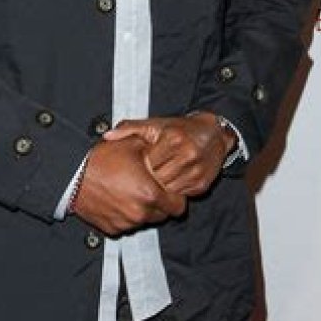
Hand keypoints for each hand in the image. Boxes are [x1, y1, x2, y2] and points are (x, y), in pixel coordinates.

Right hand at [73, 135, 186, 235]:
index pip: (179, 206)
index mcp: (150, 194)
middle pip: (163, 215)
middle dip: (160, 203)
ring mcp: (126, 223)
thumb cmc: (98, 161)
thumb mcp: (131, 145)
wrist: (71, 177)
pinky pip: (127, 225)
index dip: (176, 196)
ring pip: (145, 221)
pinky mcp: (112, 229)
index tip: (169, 190)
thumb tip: (168, 151)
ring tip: (130, 191)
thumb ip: (155, 151)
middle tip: (148, 188)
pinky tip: (118, 199)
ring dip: (143, 209)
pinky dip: (126, 215)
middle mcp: (140, 212)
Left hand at [104, 113, 234, 196]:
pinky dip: (174, 191)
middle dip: (151, 178)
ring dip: (161, 187)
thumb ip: (130, 128)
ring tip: (158, 179)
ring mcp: (196, 171)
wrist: (213, 134)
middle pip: (158, 178)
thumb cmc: (180, 130)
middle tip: (147, 175)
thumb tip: (108, 136)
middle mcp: (187, 154)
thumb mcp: (155, 125)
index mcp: (173, 139)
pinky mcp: (202, 185)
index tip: (141, 164)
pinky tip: (171, 182)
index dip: (142, 165)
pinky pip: (180, 195)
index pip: (148, 163)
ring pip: (168, 190)